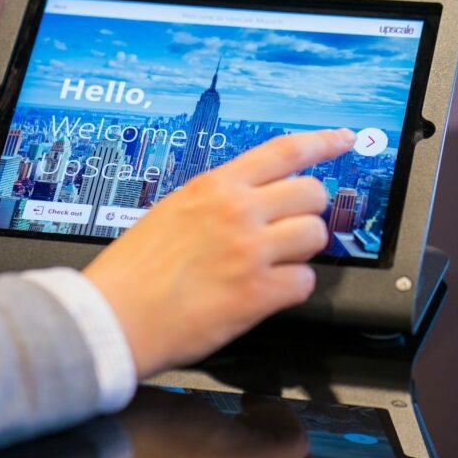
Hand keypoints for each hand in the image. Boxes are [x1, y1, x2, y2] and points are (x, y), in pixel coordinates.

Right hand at [83, 128, 355, 378]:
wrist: (112, 318)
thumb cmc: (133, 271)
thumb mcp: (172, 211)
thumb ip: (217, 201)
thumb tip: (254, 200)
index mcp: (214, 187)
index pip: (284, 151)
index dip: (323, 142)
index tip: (345, 139)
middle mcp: (237, 211)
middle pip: (312, 194)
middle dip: (309, 212)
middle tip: (292, 228)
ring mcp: (250, 251)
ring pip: (316, 236)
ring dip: (302, 251)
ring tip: (273, 264)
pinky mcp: (257, 293)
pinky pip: (304, 282)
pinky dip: (291, 289)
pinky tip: (266, 293)